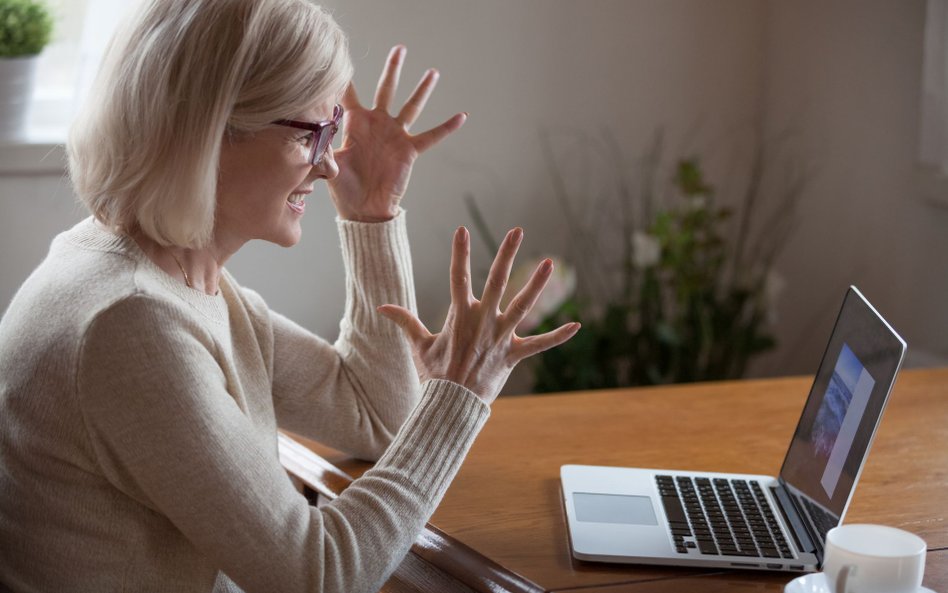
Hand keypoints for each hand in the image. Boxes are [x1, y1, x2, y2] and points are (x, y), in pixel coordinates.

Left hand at [328, 45, 465, 221]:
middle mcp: (377, 125)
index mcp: (355, 125)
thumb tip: (315, 139)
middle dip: (393, 69)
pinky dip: (446, 127)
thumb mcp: (330, 165)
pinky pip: (431, 136)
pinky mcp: (409, 150)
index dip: (343, 79)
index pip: (347, 95)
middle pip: (386, 89)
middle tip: (400, 49)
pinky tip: (462, 116)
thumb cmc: (344, 189)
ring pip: (411, 106)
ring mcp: (395, 135)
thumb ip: (324, 148)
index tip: (341, 58)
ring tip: (433, 72)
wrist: (364, 210)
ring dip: (422, 90)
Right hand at [378, 227, 580, 403]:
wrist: (451, 404)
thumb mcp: (419, 345)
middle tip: (517, 230)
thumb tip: (382, 307)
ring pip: (522, 306)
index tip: (461, 230)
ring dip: (536, 284)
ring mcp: (500, 338)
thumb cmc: (435, 374)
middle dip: (506, 254)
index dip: (459, 253)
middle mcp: (482, 321)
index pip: (458, 277)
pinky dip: (557, 336)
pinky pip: (539, 345)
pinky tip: (576, 325)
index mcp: (459, 315)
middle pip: (496, 282)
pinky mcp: (513, 355)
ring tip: (549, 263)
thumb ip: (405, 321)